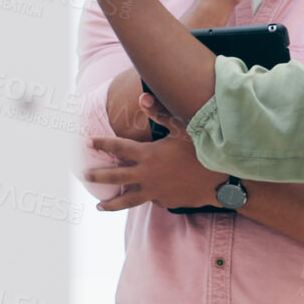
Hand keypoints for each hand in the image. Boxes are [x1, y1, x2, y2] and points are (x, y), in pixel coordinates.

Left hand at [84, 95, 228, 210]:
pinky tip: (144, 196)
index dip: (102, 143)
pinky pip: (151, 199)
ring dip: (111, 203)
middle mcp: (147, 175)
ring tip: (99, 206)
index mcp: (148, 155)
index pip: (118, 147)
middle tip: (83, 175)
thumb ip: (161, 114)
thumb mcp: (183, 129)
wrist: (220, 182)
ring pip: (127, 200)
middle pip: (115, 176)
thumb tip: (142, 97)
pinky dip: (146, 197)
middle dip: (97, 175)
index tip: (88, 141)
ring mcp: (155, 192)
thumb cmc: (203, 152)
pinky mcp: (165, 202)